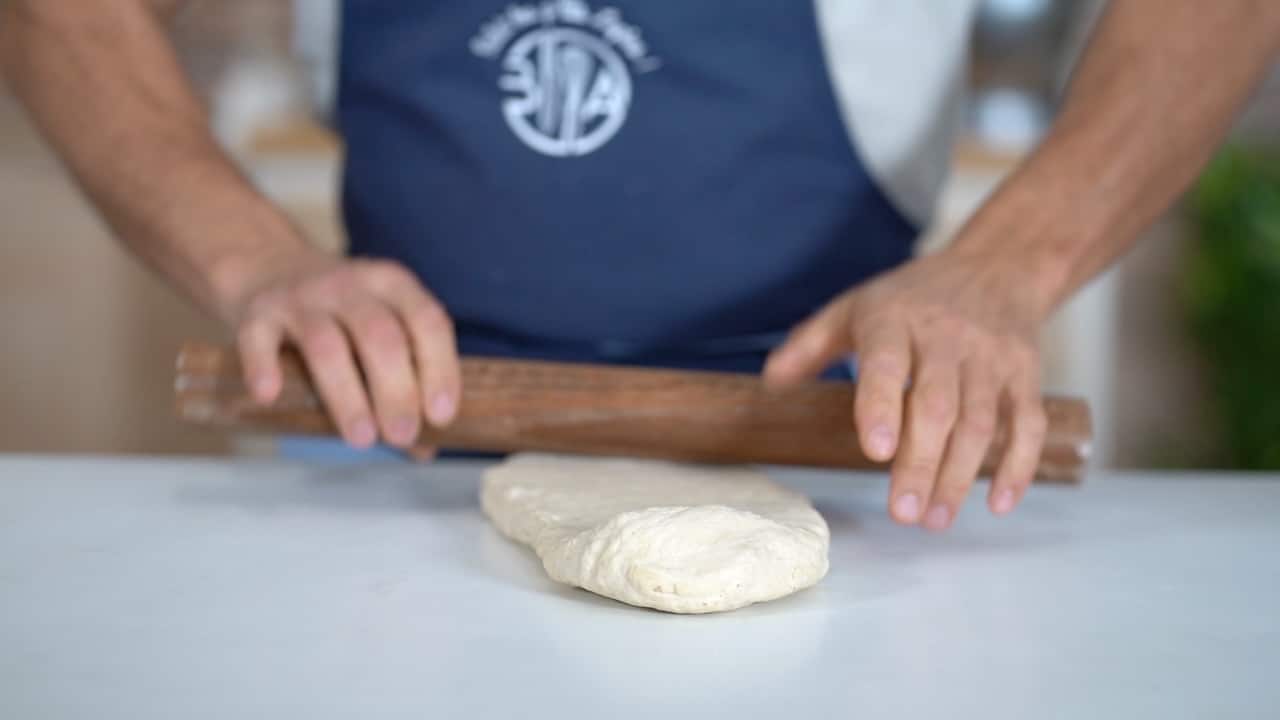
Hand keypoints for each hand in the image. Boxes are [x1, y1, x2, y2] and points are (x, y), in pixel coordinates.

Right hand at [221, 246, 460, 450]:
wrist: (265, 264)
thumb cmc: (337, 312)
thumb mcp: (377, 329)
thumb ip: (404, 380)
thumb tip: (426, 449)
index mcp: (392, 285)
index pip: (427, 321)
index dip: (440, 368)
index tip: (440, 415)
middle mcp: (350, 285)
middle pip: (380, 336)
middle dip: (397, 390)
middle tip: (403, 434)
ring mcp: (301, 297)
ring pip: (326, 345)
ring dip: (346, 395)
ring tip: (361, 437)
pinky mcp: (257, 312)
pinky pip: (259, 339)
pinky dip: (264, 367)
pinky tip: (270, 396)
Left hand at [763, 248, 1049, 530]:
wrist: (997, 265)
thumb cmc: (913, 296)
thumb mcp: (853, 306)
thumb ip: (810, 345)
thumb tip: (772, 382)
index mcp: (894, 320)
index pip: (887, 364)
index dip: (882, 407)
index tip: (876, 451)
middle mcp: (946, 338)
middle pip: (937, 406)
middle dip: (921, 463)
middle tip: (903, 513)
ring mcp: (990, 357)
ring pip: (980, 421)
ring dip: (960, 476)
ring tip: (935, 518)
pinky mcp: (1024, 373)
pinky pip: (1026, 422)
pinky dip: (1017, 465)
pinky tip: (998, 504)